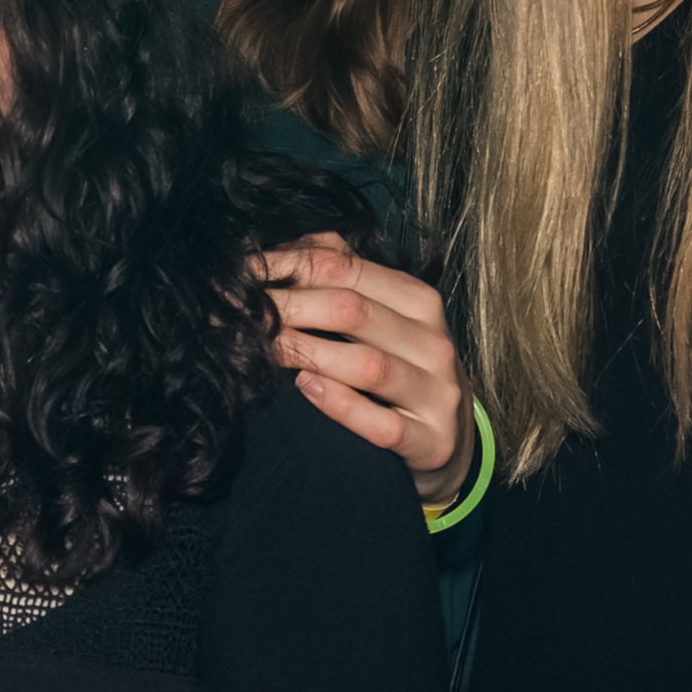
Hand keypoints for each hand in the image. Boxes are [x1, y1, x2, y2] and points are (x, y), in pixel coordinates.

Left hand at [255, 237, 473, 503]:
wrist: (452, 439)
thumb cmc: (403, 369)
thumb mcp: (384, 319)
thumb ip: (342, 278)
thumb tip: (285, 249)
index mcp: (419, 302)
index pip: (347, 270)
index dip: (288, 268)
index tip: (241, 275)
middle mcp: (433, 343)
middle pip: (351, 312)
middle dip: (287, 309)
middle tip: (239, 314)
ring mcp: (436, 394)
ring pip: (368, 366)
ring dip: (306, 353)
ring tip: (261, 350)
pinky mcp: (432, 442)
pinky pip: (382, 424)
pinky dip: (340, 405)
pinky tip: (305, 389)